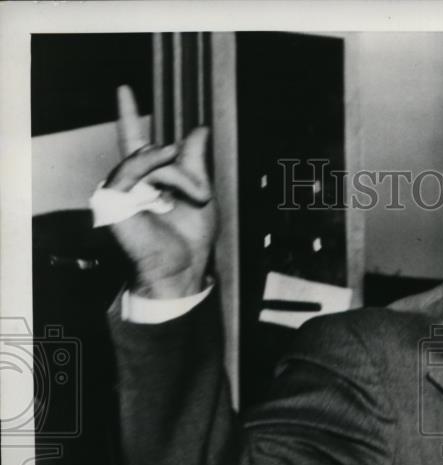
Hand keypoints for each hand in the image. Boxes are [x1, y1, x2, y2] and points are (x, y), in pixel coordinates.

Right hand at [105, 85, 217, 298]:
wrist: (183, 267)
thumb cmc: (191, 237)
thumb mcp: (200, 190)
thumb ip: (195, 159)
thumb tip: (200, 128)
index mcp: (148, 179)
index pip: (136, 142)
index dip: (128, 116)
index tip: (124, 90)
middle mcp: (130, 182)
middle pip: (157, 152)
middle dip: (185, 171)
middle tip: (200, 194)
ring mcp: (119, 189)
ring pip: (149, 159)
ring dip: (177, 176)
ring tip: (192, 195)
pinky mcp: (111, 198)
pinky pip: (131, 169)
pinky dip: (155, 173)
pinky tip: (167, 184)